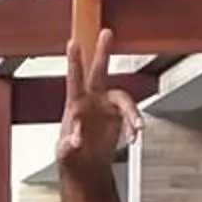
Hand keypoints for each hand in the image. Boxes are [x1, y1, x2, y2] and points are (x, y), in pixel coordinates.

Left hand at [54, 25, 130, 168]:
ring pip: (124, 99)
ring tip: (137, 129)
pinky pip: (132, 116)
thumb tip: (76, 139)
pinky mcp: (118, 117)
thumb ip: (69, 146)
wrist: (86, 168)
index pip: (74, 79)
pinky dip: (134, 126)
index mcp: (74, 105)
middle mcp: (91, 101)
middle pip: (98, 72)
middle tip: (106, 33)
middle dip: (102, 52)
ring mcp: (106, 107)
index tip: (73, 43)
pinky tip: (134, 138)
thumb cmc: (70, 157)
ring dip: (132, 113)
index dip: (75, 61)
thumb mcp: (64, 154)